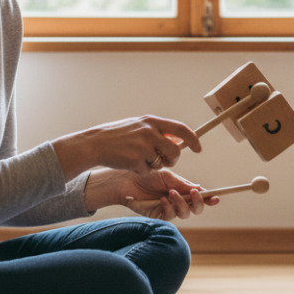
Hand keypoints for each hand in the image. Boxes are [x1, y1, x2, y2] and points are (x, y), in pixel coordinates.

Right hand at [53, 115, 201, 177]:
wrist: (95, 143)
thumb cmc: (117, 136)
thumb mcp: (138, 126)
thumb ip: (156, 131)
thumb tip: (177, 142)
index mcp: (152, 121)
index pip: (181, 129)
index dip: (192, 139)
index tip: (198, 148)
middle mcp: (149, 132)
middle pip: (175, 152)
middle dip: (173, 161)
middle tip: (165, 162)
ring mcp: (142, 146)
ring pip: (161, 164)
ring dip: (154, 166)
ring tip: (139, 159)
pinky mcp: (135, 160)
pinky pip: (147, 171)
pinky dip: (140, 171)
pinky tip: (129, 163)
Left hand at [120, 169, 214, 219]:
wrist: (128, 180)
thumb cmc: (148, 174)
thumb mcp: (168, 176)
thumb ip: (183, 184)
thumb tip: (200, 188)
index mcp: (183, 189)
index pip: (200, 196)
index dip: (210, 199)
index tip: (216, 198)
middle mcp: (179, 200)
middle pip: (196, 209)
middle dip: (198, 203)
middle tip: (193, 194)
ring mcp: (169, 208)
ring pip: (184, 213)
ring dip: (181, 203)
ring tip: (171, 192)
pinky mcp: (159, 215)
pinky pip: (170, 215)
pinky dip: (168, 207)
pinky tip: (162, 199)